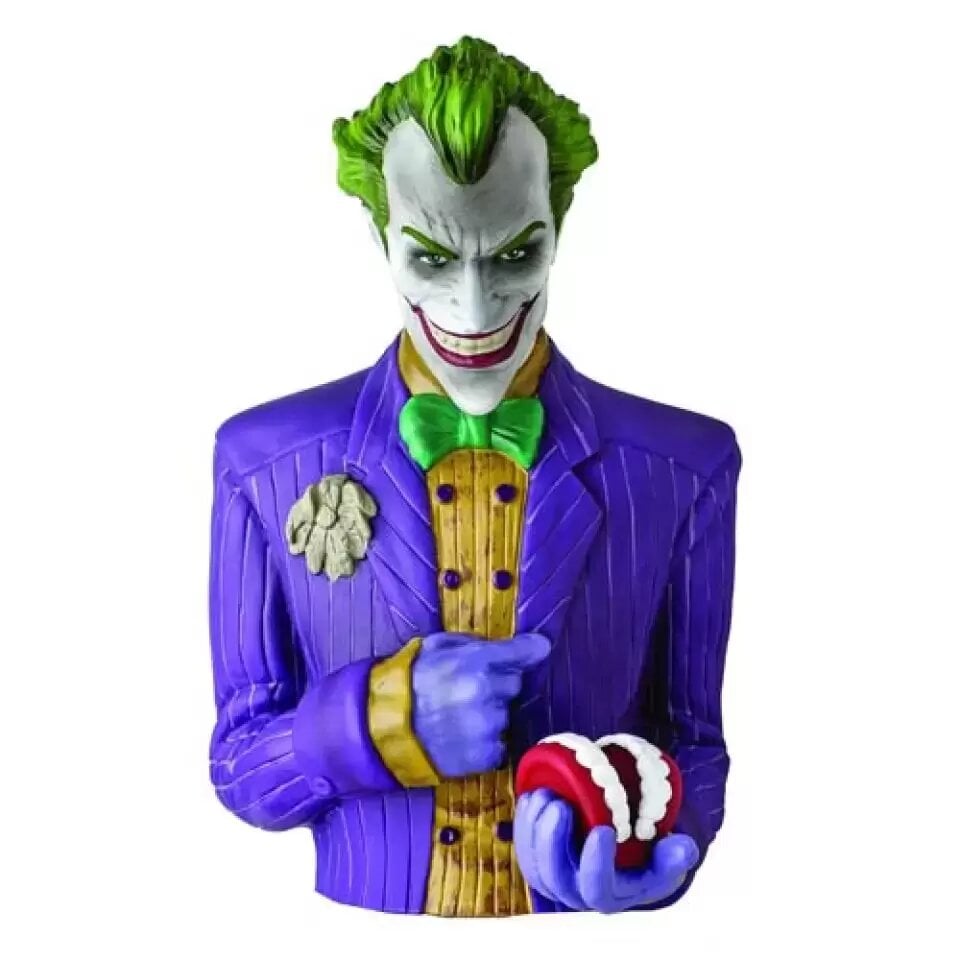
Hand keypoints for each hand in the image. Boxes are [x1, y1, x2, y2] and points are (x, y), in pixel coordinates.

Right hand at [412, 632, 550, 776]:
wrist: (383, 728)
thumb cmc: (410, 682)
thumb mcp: (436, 646)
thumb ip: (473, 643)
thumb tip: (505, 645)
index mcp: (476, 662)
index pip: (524, 651)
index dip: (532, 649)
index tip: (537, 649)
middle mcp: (487, 693)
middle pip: (515, 685)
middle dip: (499, 685)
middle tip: (472, 689)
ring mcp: (488, 726)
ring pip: (506, 715)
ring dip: (491, 714)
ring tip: (461, 716)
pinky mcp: (485, 755)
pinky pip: (498, 743)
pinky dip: (486, 741)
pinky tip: (462, 736)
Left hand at [514, 788, 698, 912]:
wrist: (619, 853)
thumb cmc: (642, 856)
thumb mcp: (666, 858)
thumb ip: (675, 855)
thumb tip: (682, 847)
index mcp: (608, 893)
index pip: (597, 887)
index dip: (596, 862)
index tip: (603, 830)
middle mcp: (575, 889)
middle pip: (554, 874)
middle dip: (551, 839)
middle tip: (560, 805)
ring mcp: (552, 873)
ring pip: (532, 858)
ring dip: (533, 826)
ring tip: (545, 795)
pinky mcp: (536, 855)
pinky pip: (522, 842)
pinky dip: (524, 819)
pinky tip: (535, 796)